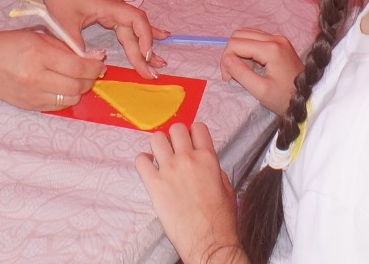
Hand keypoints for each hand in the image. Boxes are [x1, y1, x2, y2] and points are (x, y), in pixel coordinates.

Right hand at [0, 26, 105, 110]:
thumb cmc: (10, 43)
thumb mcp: (39, 37)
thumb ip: (66, 48)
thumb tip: (94, 59)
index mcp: (39, 54)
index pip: (79, 67)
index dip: (95, 66)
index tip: (100, 62)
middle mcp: (36, 78)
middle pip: (78, 86)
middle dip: (91, 78)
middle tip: (92, 70)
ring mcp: (32, 95)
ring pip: (71, 98)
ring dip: (80, 89)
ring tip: (77, 78)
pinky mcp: (29, 106)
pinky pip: (58, 106)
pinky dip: (66, 97)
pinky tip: (62, 85)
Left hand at [30, 0, 166, 77]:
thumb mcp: (65, 24)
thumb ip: (79, 47)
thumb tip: (94, 64)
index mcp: (108, 5)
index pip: (135, 20)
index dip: (144, 38)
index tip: (146, 56)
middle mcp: (116, 4)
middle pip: (137, 28)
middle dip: (145, 51)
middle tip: (153, 72)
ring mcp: (115, 4)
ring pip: (135, 26)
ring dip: (146, 43)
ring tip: (159, 61)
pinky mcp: (110, 6)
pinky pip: (130, 21)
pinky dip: (143, 31)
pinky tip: (158, 35)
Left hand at [135, 123, 246, 263]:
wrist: (208, 241)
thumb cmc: (219, 220)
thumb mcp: (227, 188)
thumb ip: (214, 169)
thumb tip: (206, 164)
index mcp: (208, 159)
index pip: (198, 127)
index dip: (193, 133)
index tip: (190, 140)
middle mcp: (188, 159)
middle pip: (176, 128)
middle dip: (175, 136)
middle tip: (175, 148)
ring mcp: (169, 170)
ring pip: (156, 138)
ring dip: (158, 145)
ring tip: (160, 157)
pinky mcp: (154, 184)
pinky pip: (140, 161)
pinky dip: (143, 161)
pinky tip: (149, 168)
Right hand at [221, 28, 301, 113]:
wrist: (308, 99)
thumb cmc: (285, 98)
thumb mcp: (260, 90)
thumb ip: (240, 73)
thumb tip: (226, 59)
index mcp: (270, 48)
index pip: (235, 43)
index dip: (226, 60)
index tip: (229, 79)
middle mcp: (275, 38)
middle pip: (239, 34)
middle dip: (232, 53)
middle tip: (236, 74)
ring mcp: (279, 38)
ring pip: (247, 34)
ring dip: (240, 50)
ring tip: (245, 70)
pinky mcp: (280, 42)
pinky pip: (256, 38)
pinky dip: (248, 49)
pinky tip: (253, 65)